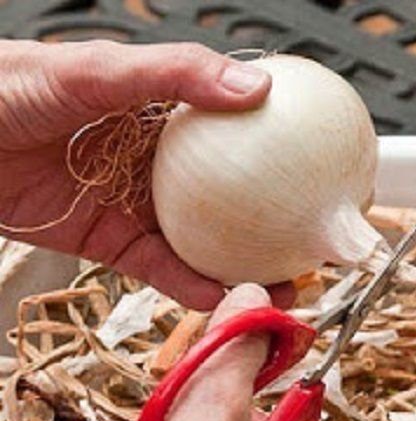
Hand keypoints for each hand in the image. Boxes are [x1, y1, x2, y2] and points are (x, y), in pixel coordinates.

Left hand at [0, 40, 294, 309]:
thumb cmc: (6, 86)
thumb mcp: (96, 68)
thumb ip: (175, 74)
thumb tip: (255, 87)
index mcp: (164, 109)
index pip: (238, 132)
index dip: (282, 152)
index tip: (324, 173)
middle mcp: (157, 158)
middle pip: (234, 195)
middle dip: (277, 222)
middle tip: (317, 243)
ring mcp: (137, 201)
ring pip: (207, 239)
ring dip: (247, 266)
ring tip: (285, 287)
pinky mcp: (108, 241)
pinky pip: (161, 270)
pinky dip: (193, 287)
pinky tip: (223, 298)